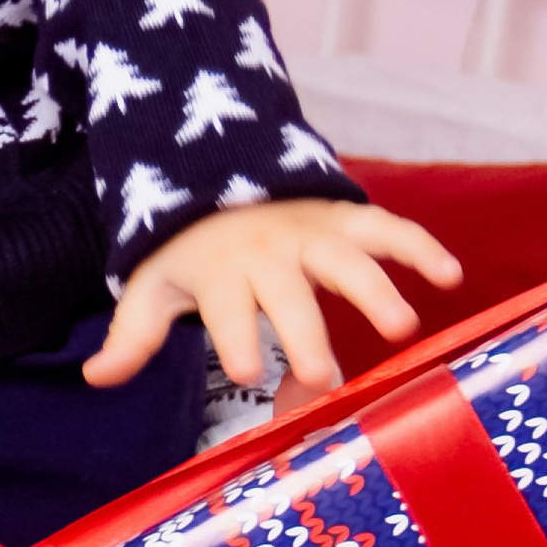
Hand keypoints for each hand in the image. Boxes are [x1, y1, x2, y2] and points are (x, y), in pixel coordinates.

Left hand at [84, 197, 461, 397]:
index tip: (249, 371)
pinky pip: (387, 229)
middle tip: (324, 378)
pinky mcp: (346, 220)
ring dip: (375, 292)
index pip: (226, 310)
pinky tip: (449, 275)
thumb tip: (96, 377)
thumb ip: (134, 336)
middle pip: (290, 297)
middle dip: (306, 335)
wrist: (215, 168)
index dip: (236, 337)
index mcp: (220, 274)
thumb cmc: (188, 250)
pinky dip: (419, 247)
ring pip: (348, 260)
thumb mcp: (153, 286)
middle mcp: (268, 254)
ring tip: (402, 329)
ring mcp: (312, 234)